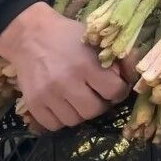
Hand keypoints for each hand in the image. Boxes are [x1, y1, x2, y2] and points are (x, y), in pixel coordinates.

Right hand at [0, 2, 128, 131]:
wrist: (29, 35)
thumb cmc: (67, 36)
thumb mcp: (94, 40)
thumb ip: (116, 59)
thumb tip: (131, 77)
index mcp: (86, 64)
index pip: (114, 91)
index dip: (119, 91)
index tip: (115, 87)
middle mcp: (67, 82)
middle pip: (94, 111)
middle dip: (100, 104)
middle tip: (96, 95)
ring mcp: (48, 95)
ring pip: (74, 121)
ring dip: (80, 112)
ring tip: (78, 98)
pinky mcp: (33, 103)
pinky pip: (53, 125)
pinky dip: (60, 118)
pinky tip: (62, 105)